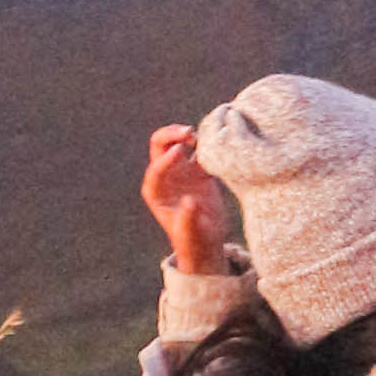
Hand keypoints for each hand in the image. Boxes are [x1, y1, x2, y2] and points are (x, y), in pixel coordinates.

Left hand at [141, 125, 235, 276]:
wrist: (207, 242)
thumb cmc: (193, 241)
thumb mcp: (190, 233)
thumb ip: (188, 217)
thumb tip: (189, 201)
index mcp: (155, 191)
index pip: (155, 168)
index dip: (167, 158)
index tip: (182, 150)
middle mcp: (166, 177)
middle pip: (160, 145)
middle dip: (172, 135)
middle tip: (190, 133)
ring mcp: (182, 172)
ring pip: (179, 142)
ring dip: (188, 135)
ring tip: (204, 136)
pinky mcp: (199, 172)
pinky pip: (201, 151)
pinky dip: (208, 145)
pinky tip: (219, 144)